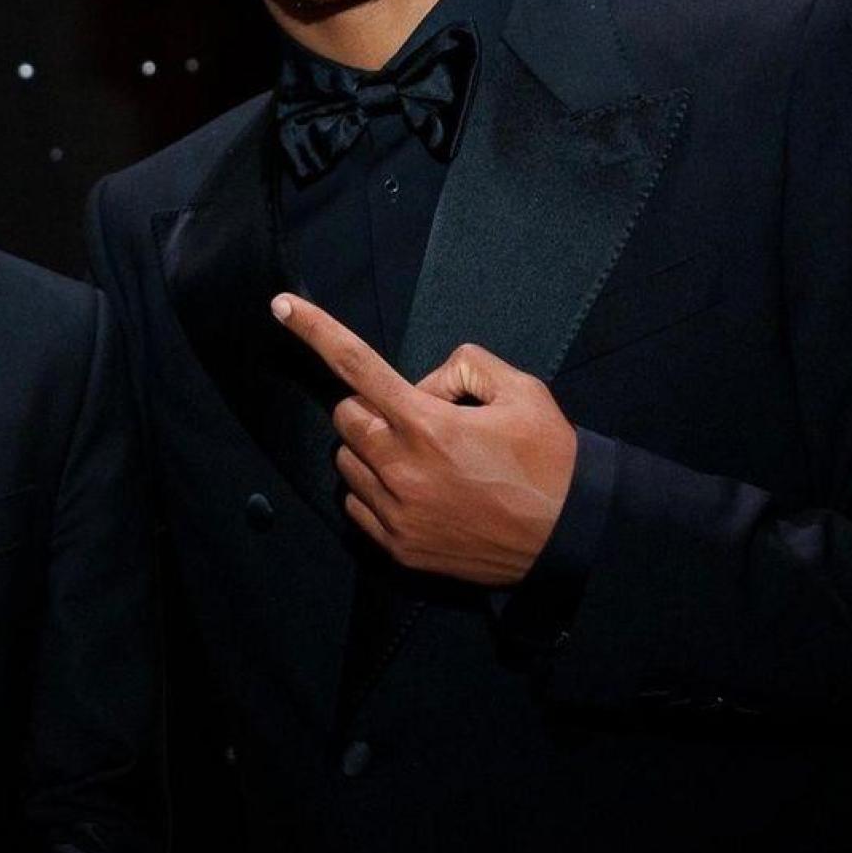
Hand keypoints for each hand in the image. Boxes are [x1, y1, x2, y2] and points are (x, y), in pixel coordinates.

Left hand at [271, 293, 576, 585]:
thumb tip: (422, 387)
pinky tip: (417, 492)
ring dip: (371, 450)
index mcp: (426, 424)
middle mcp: (401, 468)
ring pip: (346, 462)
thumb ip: (463, 368)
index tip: (280, 306)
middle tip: (419, 421)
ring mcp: (395, 512)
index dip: (315, 330)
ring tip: (424, 461)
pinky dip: (373, 491)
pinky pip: (355, 506)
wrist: (570, 537)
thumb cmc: (549, 462)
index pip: (356, 364)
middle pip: (346, 417)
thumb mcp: (521, 391)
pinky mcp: (398, 546)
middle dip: (373, 409)